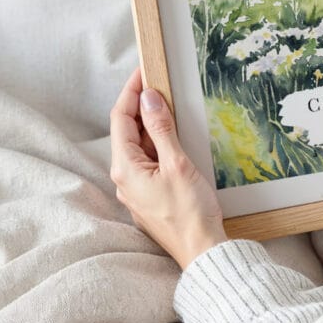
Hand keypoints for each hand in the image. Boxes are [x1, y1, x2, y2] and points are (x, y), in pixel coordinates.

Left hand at [109, 66, 227, 268]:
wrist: (202, 251)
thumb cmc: (190, 211)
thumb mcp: (177, 163)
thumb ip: (161, 128)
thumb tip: (149, 98)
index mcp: (126, 168)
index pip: (121, 118)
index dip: (131, 91)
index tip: (144, 71)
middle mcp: (125, 178)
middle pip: (126, 130)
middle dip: (140, 103)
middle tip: (158, 81)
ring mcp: (136, 188)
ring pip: (138, 145)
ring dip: (150, 122)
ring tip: (167, 101)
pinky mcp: (150, 194)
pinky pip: (148, 159)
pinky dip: (157, 140)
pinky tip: (172, 133)